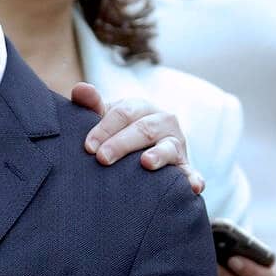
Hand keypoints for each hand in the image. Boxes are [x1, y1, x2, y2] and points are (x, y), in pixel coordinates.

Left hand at [71, 82, 203, 193]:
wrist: (142, 144)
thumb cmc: (117, 128)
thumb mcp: (104, 115)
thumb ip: (92, 103)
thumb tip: (81, 89)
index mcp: (141, 106)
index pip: (123, 113)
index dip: (104, 129)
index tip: (88, 146)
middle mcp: (162, 121)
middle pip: (143, 130)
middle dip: (121, 144)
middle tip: (102, 158)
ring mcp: (176, 143)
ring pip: (168, 147)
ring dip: (158, 155)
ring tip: (146, 163)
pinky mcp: (185, 165)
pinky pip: (191, 172)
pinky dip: (194, 178)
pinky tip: (194, 187)